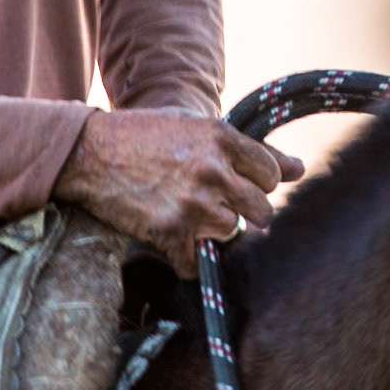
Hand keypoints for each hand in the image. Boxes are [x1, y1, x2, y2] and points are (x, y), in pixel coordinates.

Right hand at [53, 108, 303, 278]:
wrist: (89, 151)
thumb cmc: (144, 134)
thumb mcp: (196, 127)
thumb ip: (250, 150)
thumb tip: (300, 169)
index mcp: (221, 137)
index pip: (271, 174)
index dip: (254, 181)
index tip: (235, 181)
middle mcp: (212, 170)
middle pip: (261, 212)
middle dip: (242, 210)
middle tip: (212, 202)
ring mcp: (193, 203)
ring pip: (231, 235)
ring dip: (212, 230)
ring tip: (184, 211)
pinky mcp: (171, 232)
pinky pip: (198, 262)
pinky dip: (185, 256)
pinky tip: (170, 234)